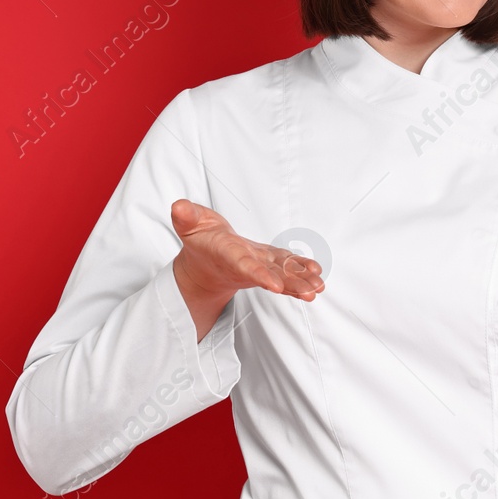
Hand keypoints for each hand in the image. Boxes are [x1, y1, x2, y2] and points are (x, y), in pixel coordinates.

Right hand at [170, 199, 323, 340]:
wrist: (204, 261)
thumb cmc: (199, 239)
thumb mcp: (189, 223)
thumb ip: (186, 216)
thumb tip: (178, 206)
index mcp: (227, 255)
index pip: (244, 266)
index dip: (259, 275)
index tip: (275, 285)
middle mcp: (246, 264)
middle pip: (270, 276)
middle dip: (290, 284)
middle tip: (310, 292)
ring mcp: (259, 264)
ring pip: (282, 274)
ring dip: (301, 281)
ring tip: (318, 288)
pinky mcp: (268, 262)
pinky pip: (287, 267)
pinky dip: (301, 270)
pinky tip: (316, 273)